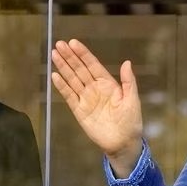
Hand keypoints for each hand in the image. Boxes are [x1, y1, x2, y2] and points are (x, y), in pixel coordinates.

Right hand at [51, 39, 143, 176]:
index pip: (92, 65)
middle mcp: (95, 88)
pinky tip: (54, 76)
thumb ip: (128, 81)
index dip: (83, 54)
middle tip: (59, 44)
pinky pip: (69, 96)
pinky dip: (61, 86)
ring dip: (63, 67)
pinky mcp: (79, 111)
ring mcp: (86, 99)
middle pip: (79, 69)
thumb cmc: (131, 121)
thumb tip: (127, 62)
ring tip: (54, 55)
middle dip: (69, 57)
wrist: (123, 142)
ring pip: (72, 79)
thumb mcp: (132, 99)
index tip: (73, 43)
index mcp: (108, 83)